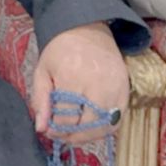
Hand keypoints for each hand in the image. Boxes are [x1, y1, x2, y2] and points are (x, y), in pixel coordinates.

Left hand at [30, 22, 128, 143]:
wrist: (87, 29)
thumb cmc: (60, 50)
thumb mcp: (42, 70)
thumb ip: (40, 100)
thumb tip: (41, 128)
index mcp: (72, 77)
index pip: (66, 117)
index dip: (55, 130)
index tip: (48, 130)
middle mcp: (97, 84)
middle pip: (87, 125)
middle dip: (72, 136)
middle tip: (62, 135)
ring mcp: (115, 88)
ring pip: (104, 126)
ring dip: (89, 136)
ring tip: (75, 134)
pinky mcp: (126, 90)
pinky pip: (118, 120)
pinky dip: (105, 129)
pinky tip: (91, 127)